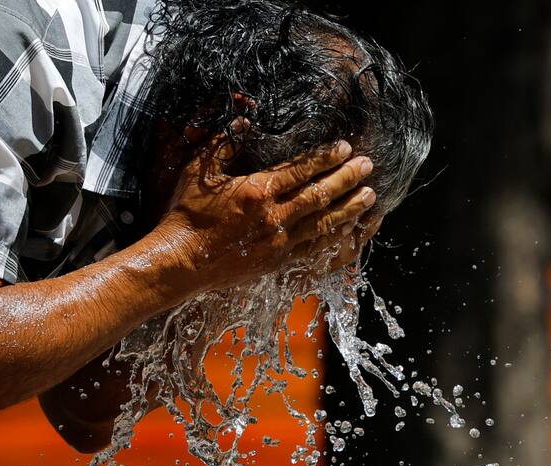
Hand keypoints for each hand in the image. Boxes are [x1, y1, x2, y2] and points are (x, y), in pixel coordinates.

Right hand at [156, 121, 377, 291]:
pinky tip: (349, 229)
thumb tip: (246, 117)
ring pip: (324, 223)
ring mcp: (278, 243)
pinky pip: (314, 249)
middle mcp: (273, 217)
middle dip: (347, 179)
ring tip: (370, 196)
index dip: (326, 158)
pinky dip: (335, 238)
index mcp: (256, 191)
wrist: (180, 262)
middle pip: (320, 195)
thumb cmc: (186, 214)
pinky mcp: (277, 262)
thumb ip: (224, 142)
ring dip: (350, 208)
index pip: (301, 170)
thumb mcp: (199, 170)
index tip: (345, 148)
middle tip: (368, 166)